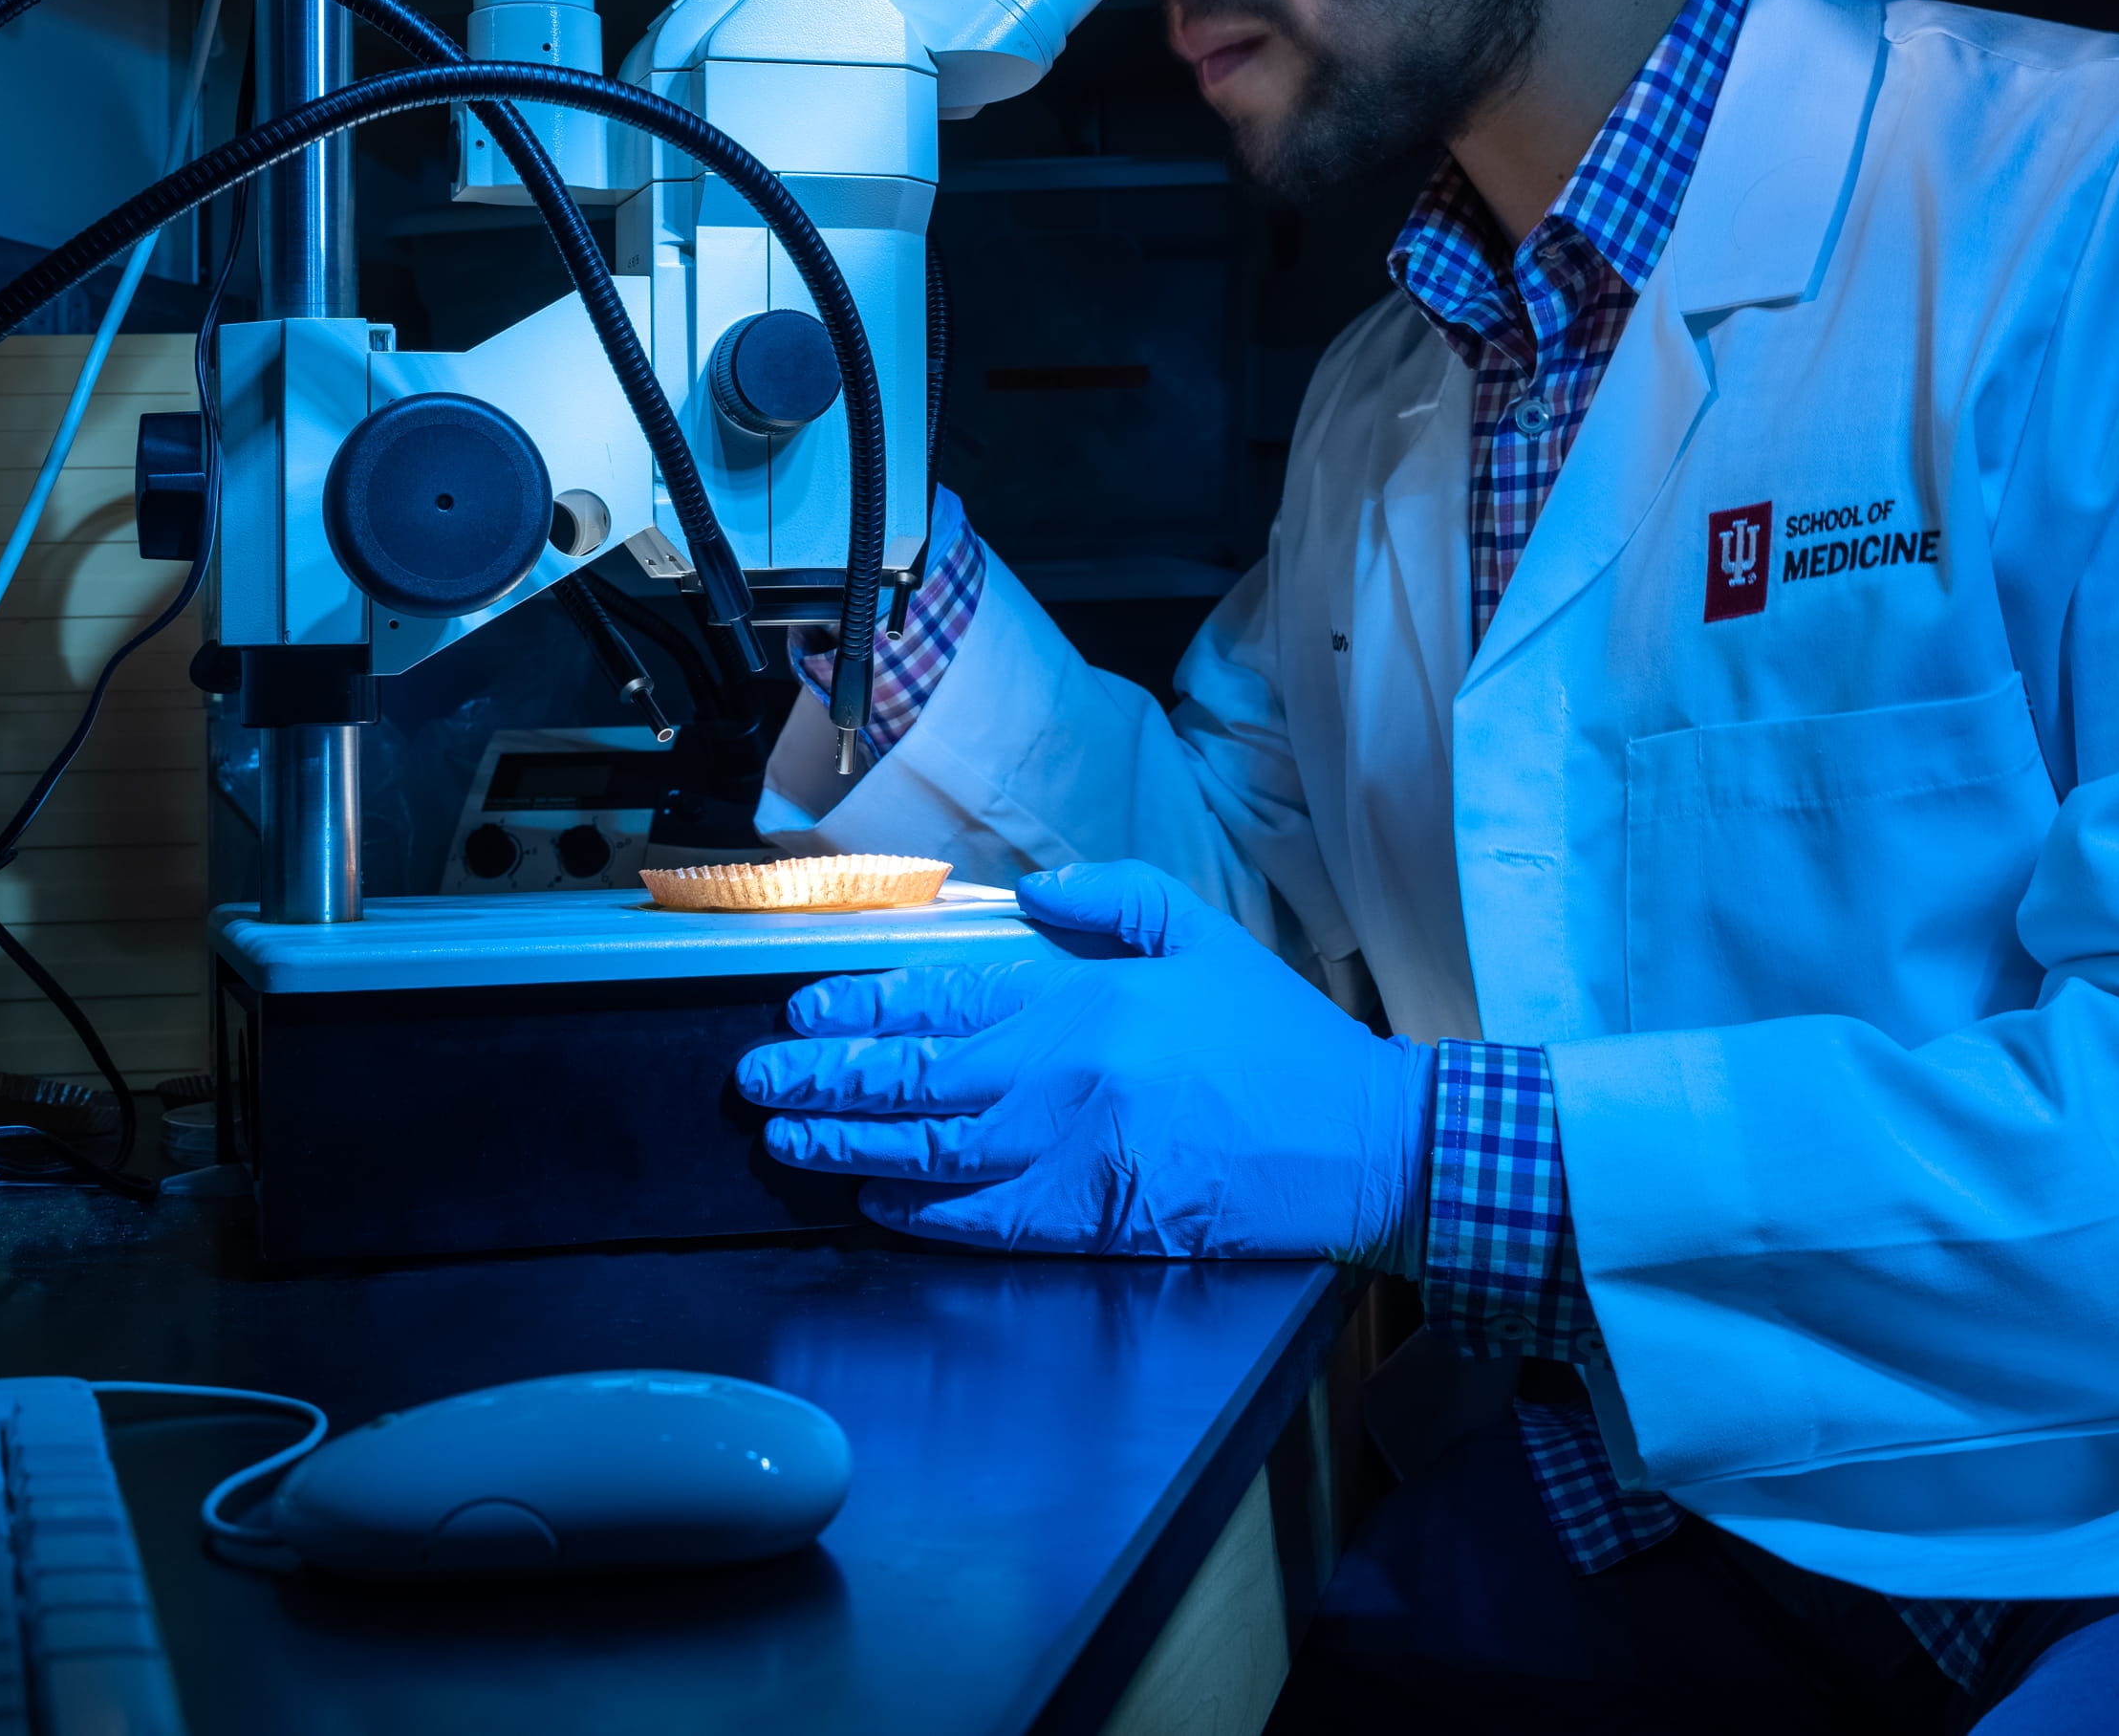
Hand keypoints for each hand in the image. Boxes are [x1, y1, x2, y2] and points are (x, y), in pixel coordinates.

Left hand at [735, 859, 1426, 1260]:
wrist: (1362, 1145)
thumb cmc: (1281, 1042)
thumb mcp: (1200, 933)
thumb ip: (1109, 899)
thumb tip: (1031, 895)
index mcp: (1084, 1003)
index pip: (941, 1003)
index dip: (859, 1013)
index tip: (801, 1014)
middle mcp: (1063, 1081)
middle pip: (914, 1086)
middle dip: (822, 1084)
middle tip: (756, 1083)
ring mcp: (1074, 1159)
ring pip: (929, 1158)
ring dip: (847, 1150)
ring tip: (786, 1140)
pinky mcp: (1095, 1223)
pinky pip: (983, 1222)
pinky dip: (919, 1214)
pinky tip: (875, 1203)